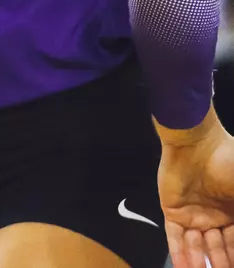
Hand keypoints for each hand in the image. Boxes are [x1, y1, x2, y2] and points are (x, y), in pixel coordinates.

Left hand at [160, 115, 233, 267]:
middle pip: (218, 248)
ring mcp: (193, 216)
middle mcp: (215, 217)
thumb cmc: (228, 163)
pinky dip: (179, 254)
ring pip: (197, 246)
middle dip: (221, 263)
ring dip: (200, 263)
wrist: (197, 145)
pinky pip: (175, 238)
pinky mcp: (173, 212)